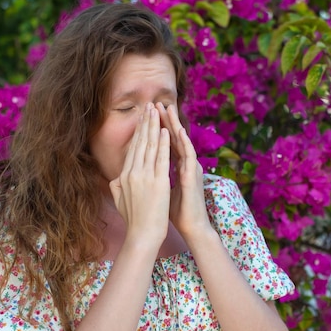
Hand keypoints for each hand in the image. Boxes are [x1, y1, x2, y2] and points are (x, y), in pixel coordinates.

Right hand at [109, 103, 170, 247]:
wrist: (142, 235)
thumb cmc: (133, 220)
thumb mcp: (119, 200)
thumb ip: (116, 186)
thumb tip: (114, 178)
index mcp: (124, 176)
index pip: (132, 149)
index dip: (138, 132)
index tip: (142, 119)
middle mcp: (132, 173)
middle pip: (140, 143)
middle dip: (145, 123)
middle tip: (149, 106)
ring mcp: (145, 177)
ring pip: (150, 146)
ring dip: (154, 127)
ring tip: (157, 111)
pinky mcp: (158, 182)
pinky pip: (160, 158)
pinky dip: (163, 143)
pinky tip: (165, 131)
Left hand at [156, 103, 211, 238]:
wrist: (191, 227)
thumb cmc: (175, 212)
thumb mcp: (159, 192)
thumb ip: (151, 180)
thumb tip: (138, 176)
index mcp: (176, 167)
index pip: (163, 144)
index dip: (155, 129)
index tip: (146, 116)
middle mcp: (185, 164)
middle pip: (172, 138)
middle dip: (164, 120)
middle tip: (155, 103)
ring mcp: (190, 168)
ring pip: (182, 141)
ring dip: (174, 124)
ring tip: (167, 108)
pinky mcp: (193, 176)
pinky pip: (188, 155)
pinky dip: (183, 142)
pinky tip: (177, 130)